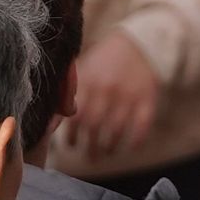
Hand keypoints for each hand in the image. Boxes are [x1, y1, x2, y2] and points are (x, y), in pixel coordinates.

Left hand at [64, 34, 163, 159]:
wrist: (137, 44)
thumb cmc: (103, 62)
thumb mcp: (84, 70)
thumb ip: (69, 92)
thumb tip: (51, 122)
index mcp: (89, 82)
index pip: (75, 116)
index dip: (71, 135)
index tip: (71, 144)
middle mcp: (108, 90)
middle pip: (94, 128)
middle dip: (89, 146)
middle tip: (89, 155)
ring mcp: (129, 95)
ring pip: (116, 130)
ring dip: (109, 147)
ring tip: (105, 152)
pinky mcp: (148, 99)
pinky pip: (142, 126)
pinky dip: (135, 140)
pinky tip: (130, 147)